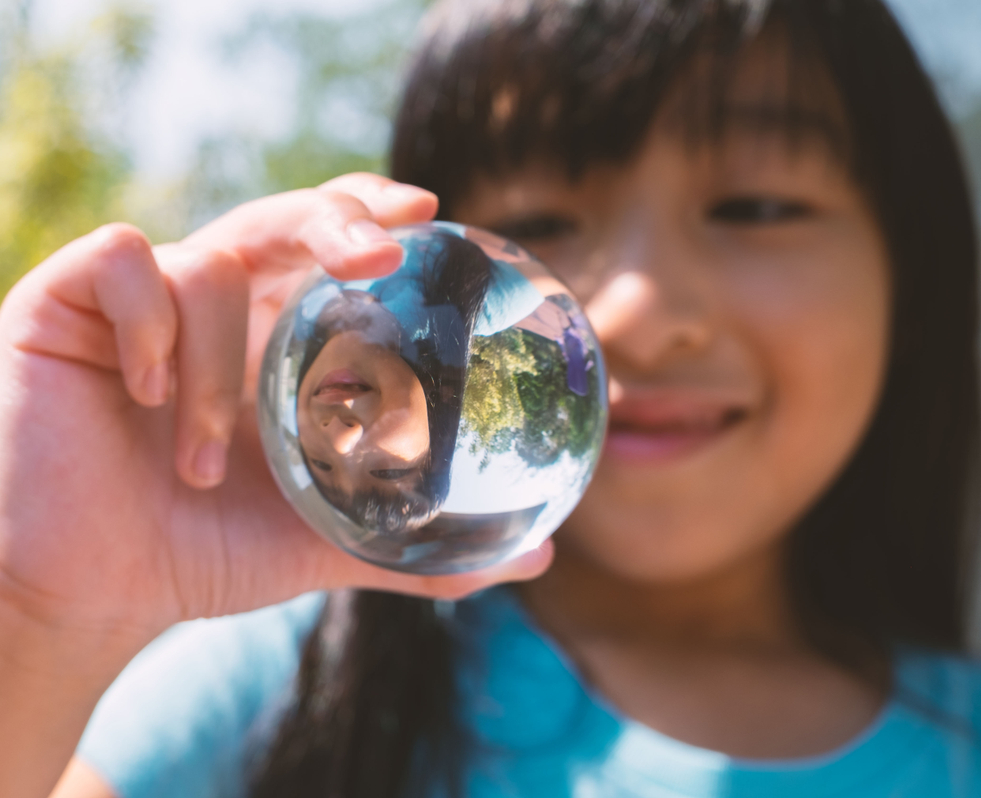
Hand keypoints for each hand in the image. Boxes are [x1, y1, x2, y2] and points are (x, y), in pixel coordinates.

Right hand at [0, 174, 552, 658]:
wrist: (86, 590)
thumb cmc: (199, 551)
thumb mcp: (320, 542)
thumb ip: (419, 545)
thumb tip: (540, 556)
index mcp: (274, 343)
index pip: (330, 247)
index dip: (376, 216)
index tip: (432, 214)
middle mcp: (218, 308)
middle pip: (283, 217)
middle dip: (334, 218)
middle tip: (380, 251)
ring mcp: (143, 301)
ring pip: (208, 264)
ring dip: (214, 372)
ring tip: (195, 464)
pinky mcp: (66, 303)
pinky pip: (122, 263)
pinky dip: (148, 324)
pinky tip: (141, 395)